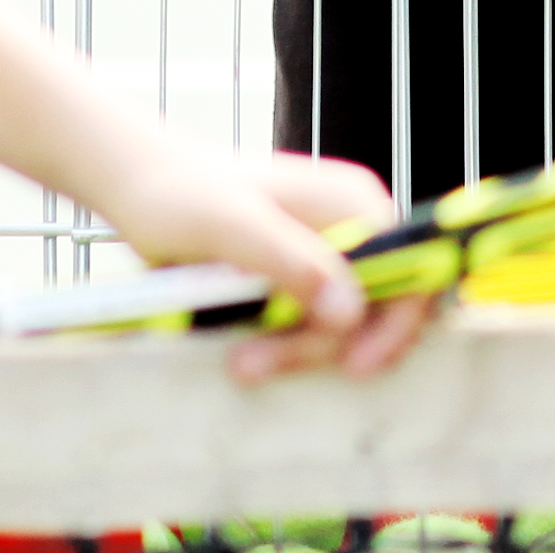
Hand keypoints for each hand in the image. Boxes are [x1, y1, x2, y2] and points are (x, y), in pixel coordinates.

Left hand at [93, 130, 430, 381]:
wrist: (140, 189)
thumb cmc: (180, 194)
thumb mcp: (233, 228)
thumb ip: (294, 262)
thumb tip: (352, 311)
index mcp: (354, 202)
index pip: (414, 269)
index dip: (397, 322)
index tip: (355, 364)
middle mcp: (352, 227)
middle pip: (376, 308)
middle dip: (323, 346)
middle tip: (258, 363)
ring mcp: (328, 253)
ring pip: (342, 327)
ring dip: (296, 352)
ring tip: (240, 361)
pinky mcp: (301, 278)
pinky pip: (314, 327)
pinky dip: (285, 347)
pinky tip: (245, 350)